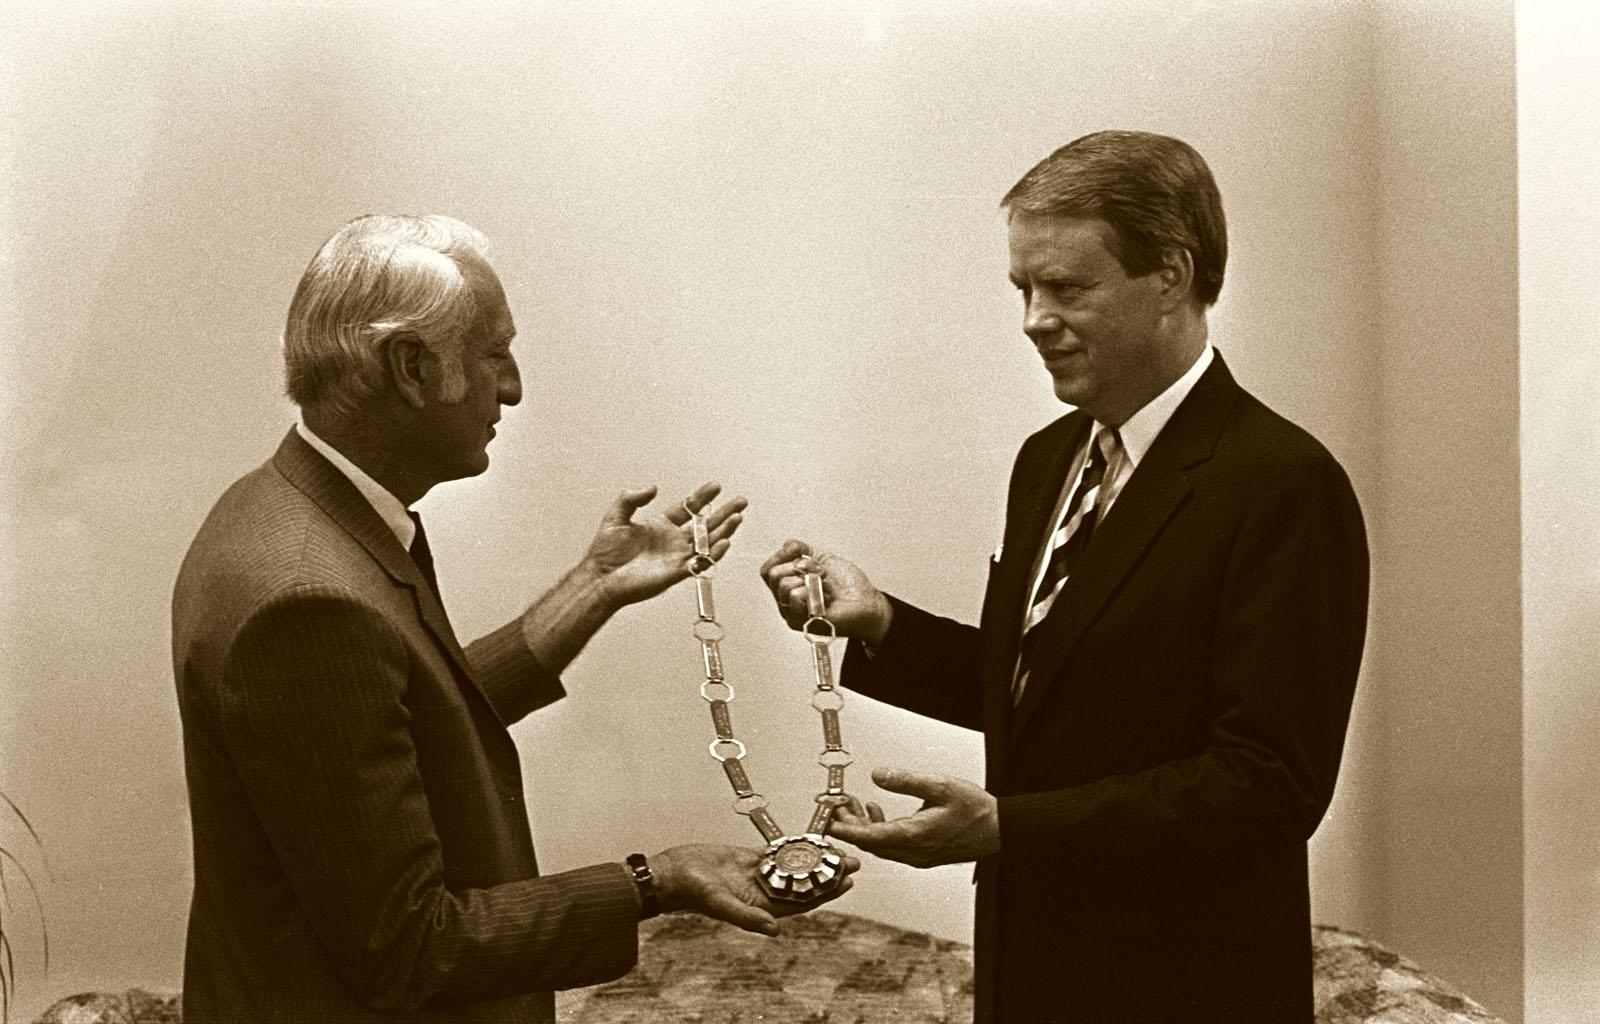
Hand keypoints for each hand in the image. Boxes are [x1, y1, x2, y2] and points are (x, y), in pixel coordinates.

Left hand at [582, 483, 746, 607]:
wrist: (601, 578)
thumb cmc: (605, 550)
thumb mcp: (616, 516)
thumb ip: (632, 498)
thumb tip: (653, 487)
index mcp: (661, 525)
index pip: (689, 508)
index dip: (703, 497)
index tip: (716, 486)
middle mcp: (673, 540)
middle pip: (706, 524)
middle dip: (724, 513)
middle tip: (741, 501)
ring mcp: (677, 556)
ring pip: (708, 542)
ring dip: (724, 530)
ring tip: (738, 518)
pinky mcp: (677, 573)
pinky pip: (701, 562)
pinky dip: (714, 554)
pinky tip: (724, 542)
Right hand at [649, 843, 860, 935]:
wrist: (671, 874)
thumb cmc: (693, 892)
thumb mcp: (721, 904)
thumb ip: (748, 917)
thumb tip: (775, 930)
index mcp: (761, 908)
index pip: (801, 902)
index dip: (825, 893)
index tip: (846, 882)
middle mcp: (763, 893)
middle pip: (803, 884)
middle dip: (828, 873)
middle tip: (852, 860)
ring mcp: (757, 875)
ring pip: (793, 867)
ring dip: (815, 859)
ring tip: (838, 848)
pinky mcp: (748, 859)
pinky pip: (776, 853)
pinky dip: (793, 847)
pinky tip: (811, 839)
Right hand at [758, 540, 892, 644]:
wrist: (866, 601)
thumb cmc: (846, 584)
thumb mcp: (821, 558)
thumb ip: (800, 549)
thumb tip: (787, 546)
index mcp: (786, 586)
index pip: (767, 570)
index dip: (783, 556)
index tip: (803, 555)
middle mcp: (785, 601)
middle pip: (774, 575)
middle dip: (800, 566)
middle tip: (819, 573)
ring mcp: (793, 613)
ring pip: (784, 585)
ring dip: (810, 579)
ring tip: (824, 586)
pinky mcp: (803, 622)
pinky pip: (795, 597)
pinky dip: (812, 591)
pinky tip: (824, 598)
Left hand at [828, 767, 1000, 867]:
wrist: (1000, 830)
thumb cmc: (975, 809)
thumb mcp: (940, 786)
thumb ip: (906, 781)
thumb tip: (877, 775)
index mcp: (914, 836)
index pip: (869, 837)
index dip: (845, 830)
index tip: (826, 822)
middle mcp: (913, 852)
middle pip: (870, 843)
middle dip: (849, 826)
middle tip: (835, 806)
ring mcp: (918, 856)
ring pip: (880, 845)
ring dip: (863, 827)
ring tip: (853, 804)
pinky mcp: (923, 854)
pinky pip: (892, 845)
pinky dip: (879, 830)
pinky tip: (877, 810)